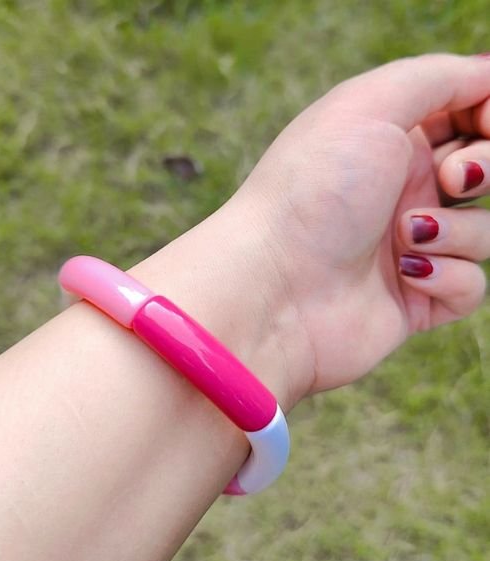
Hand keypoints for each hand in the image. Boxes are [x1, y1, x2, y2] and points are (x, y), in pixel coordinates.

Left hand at [227, 54, 489, 398]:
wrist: (275, 286)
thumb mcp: (370, 106)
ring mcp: (410, 247)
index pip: (468, 116)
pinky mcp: (415, 299)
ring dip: (458, 230)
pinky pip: (469, 287)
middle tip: (449, 178)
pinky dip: (448, 278)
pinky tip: (405, 275)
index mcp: (392, 141)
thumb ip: (438, 77)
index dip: (488, 114)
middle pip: (484, 172)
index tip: (484, 122)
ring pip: (485, 231)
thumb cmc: (314, 189)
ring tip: (403, 235)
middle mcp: (403, 192)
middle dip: (483, 168)